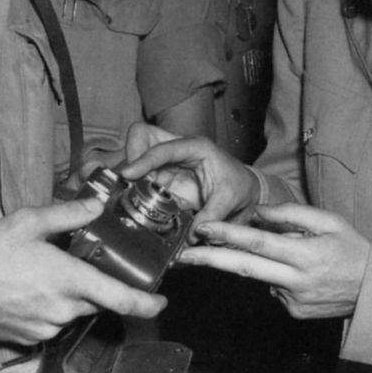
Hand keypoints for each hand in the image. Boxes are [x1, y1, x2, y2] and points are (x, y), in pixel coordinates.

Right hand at [0, 198, 166, 344]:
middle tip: (73, 265)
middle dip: (93, 284)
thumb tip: (97, 205)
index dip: (147, 303)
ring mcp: (46, 327)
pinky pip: (52, 322)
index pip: (121, 299)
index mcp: (68, 280)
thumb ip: (68, 214)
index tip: (160, 301)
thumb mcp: (28, 221)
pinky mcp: (31, 339)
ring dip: (68, 295)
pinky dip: (49, 307)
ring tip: (40, 274)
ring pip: (73, 311)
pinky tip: (27, 290)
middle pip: (96, 300)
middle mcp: (62, 308)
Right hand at [121, 122, 259, 227]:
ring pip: (136, 157)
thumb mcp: (231, 199)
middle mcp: (177, 151)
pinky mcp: (162, 180)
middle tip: (127, 181)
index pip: (163, 148)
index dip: (143, 159)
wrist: (244, 193)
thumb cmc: (239, 186)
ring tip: (127, 196)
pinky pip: (141, 180)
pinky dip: (134, 190)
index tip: (127, 174)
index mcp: (196, 147)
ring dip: (129, 176)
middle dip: (130, 155)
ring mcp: (167, 165)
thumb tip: (192, 236)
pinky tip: (134, 204)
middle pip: (141, 136)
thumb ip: (213, 215)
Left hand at [179, 203, 370, 318]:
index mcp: (306, 254)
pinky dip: (277, 277)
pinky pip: (274, 289)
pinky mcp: (294, 312)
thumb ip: (291, 214)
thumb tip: (258, 212)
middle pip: (245, 268)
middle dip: (210, 260)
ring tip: (284, 252)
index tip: (202, 229)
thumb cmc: (352, 248)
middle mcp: (297, 280)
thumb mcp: (328, 221)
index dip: (228, 235)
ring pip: (259, 277)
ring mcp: (294, 300)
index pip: (258, 243)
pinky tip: (298, 274)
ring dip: (253, 263)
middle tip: (184, 255)